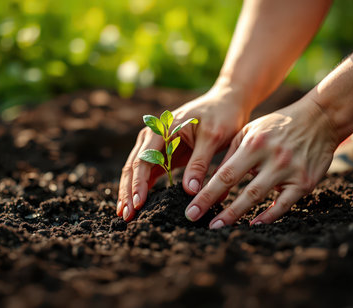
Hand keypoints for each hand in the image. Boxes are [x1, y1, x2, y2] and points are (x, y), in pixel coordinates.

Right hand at [117, 86, 250, 220]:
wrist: (227, 102)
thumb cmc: (221, 116)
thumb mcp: (213, 138)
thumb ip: (199, 163)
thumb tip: (189, 192)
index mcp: (162, 129)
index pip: (144, 159)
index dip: (139, 183)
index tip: (138, 204)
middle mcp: (153, 136)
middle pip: (133, 166)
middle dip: (128, 192)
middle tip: (125, 216)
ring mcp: (156, 145)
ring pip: (136, 171)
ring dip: (130, 192)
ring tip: (125, 214)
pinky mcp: (164, 154)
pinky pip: (148, 172)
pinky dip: (142, 188)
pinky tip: (137, 204)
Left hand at [184, 97, 338, 227]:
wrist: (319, 119)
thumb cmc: (277, 126)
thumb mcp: (249, 132)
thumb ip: (230, 156)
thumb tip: (212, 183)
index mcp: (254, 144)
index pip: (225, 174)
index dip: (207, 195)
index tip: (192, 210)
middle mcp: (271, 157)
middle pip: (242, 190)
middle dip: (221, 210)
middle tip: (203, 224)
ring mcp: (290, 170)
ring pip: (260, 197)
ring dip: (239, 214)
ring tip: (221, 226)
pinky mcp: (306, 181)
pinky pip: (285, 204)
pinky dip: (269, 216)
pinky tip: (254, 223)